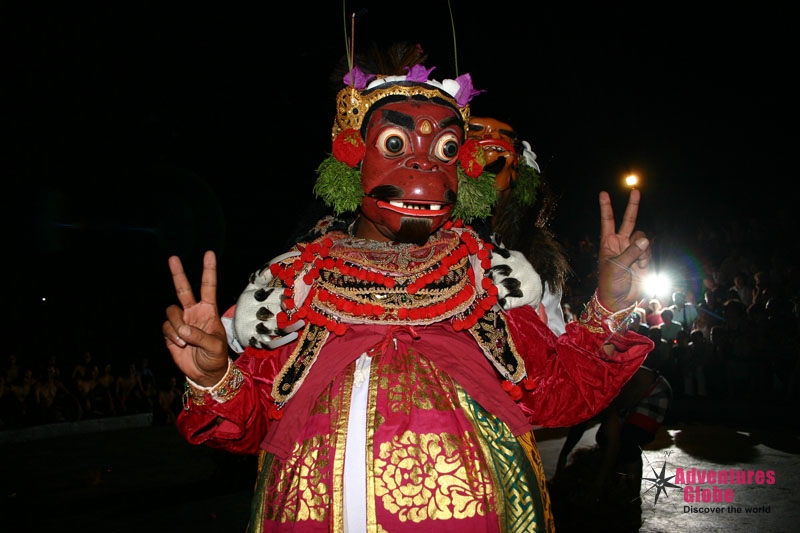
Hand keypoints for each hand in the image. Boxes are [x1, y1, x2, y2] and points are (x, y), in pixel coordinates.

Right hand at [162, 250, 228, 386]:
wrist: (205, 373)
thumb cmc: (215, 357)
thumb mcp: (215, 347)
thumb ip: (200, 337)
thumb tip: (183, 331)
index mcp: (209, 310)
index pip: (208, 286)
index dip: (208, 270)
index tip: (209, 254)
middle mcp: (193, 312)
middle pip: (183, 289)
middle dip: (178, 274)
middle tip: (173, 258)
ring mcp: (181, 321)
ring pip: (171, 311)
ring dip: (176, 325)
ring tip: (185, 340)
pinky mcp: (171, 333)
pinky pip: (166, 327)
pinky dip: (172, 335)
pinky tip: (180, 345)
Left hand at [596, 189, 650, 311]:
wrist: (620, 299)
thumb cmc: (610, 283)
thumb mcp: (616, 267)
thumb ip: (630, 252)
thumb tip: (645, 239)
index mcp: (608, 242)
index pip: (607, 221)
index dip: (606, 207)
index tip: (603, 193)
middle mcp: (620, 243)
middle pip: (628, 220)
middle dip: (632, 206)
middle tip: (635, 190)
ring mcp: (633, 249)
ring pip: (642, 237)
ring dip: (642, 249)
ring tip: (637, 263)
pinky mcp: (643, 257)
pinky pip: (648, 249)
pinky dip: (646, 257)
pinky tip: (642, 266)